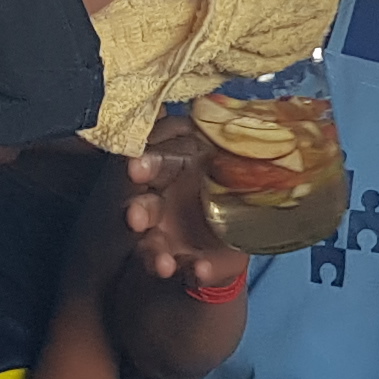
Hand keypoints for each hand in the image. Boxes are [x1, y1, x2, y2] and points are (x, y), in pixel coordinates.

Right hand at [121, 115, 249, 291]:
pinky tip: (201, 270)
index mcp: (176, 165)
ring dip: (154, 254)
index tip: (135, 169)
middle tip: (133, 217)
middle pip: (143, 202)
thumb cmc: (231, 179)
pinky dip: (195, 271)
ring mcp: (168, 234)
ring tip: (163, 265)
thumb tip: (243, 107)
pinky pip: (189, 269)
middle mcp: (163, 200)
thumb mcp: (234, 153)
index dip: (146, 163)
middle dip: (138, 210)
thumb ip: (228, 136)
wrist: (244, 227)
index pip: (156, 159)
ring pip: (152, 244)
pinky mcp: (185, 262)